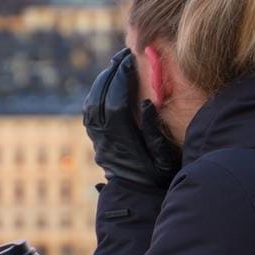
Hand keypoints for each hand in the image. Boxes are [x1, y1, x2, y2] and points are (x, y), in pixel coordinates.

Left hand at [83, 50, 180, 190]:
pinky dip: (98, 93)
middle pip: (100, 98)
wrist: (136, 200)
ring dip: (102, 82)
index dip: (121, 79)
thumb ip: (155, 130)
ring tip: (116, 65)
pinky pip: (90, 111)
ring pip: (91, 103)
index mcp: (122, 142)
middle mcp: (105, 139)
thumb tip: (148, 103)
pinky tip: (109, 84)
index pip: (116, 102)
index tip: (130, 60)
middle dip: (111, 74)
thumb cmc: (157, 179)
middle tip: (123, 55)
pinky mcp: (97, 140)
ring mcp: (98, 140)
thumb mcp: (164, 158)